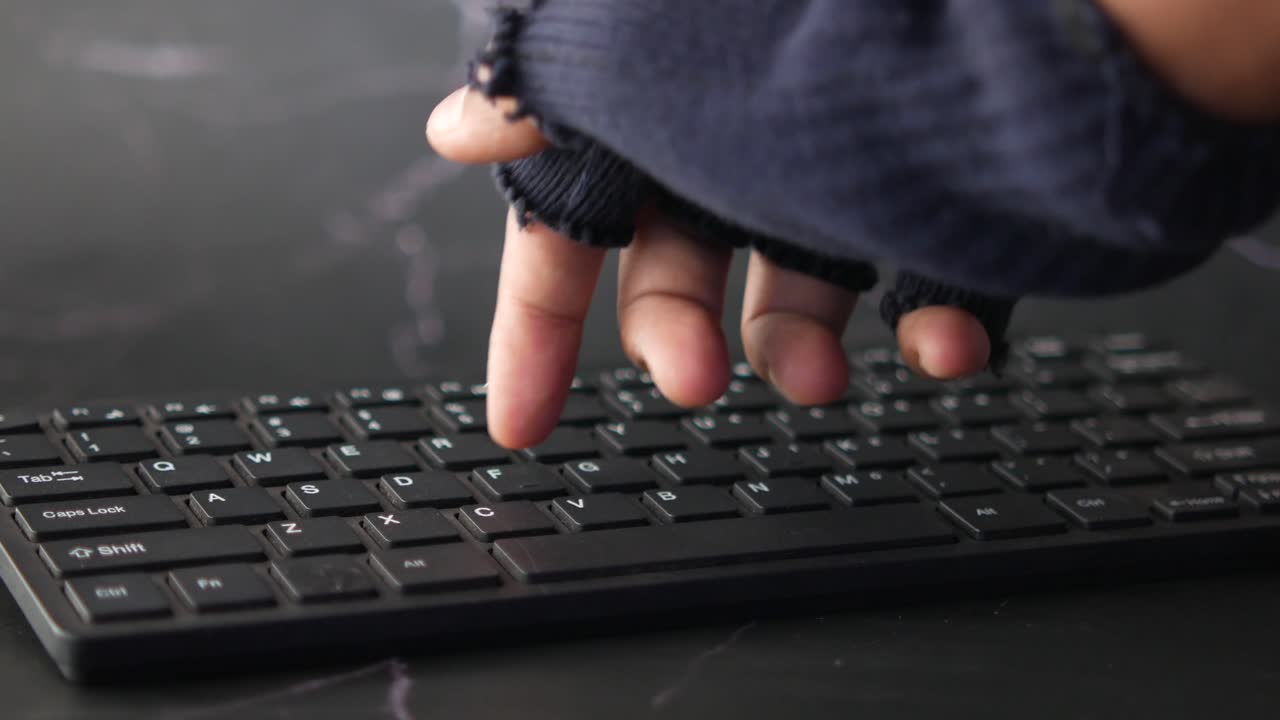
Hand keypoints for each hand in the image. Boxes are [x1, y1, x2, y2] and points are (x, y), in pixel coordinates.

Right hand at [427, 86, 991, 448]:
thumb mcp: (633, 38)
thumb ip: (543, 93)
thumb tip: (456, 128)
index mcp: (642, 106)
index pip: (562, 232)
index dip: (532, 328)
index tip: (523, 419)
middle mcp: (728, 135)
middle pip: (677, 280)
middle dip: (677, 346)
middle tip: (691, 383)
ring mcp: (832, 159)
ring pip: (800, 292)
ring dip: (799, 353)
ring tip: (818, 380)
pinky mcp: (937, 175)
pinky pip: (931, 274)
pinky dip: (937, 328)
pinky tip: (941, 345)